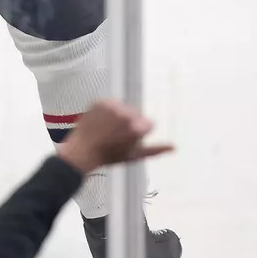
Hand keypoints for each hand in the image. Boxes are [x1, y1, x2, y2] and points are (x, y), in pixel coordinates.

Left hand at [53, 100, 173, 175]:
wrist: (82, 151)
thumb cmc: (109, 156)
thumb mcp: (134, 156)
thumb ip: (155, 150)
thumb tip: (174, 147)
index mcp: (136, 128)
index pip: (149, 123)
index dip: (140, 132)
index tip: (129, 139)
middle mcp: (126, 114)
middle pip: (137, 114)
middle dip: (131, 123)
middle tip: (117, 135)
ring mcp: (112, 107)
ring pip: (125, 108)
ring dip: (120, 115)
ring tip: (109, 129)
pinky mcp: (100, 101)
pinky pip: (111, 103)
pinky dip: (109, 110)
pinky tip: (102, 121)